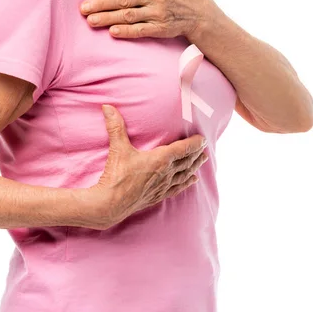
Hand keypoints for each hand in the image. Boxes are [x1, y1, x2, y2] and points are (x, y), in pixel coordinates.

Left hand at [80, 0, 212, 39]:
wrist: (198, 11)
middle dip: (101, 4)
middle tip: (83, 9)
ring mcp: (158, 13)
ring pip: (128, 16)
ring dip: (108, 18)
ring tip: (91, 21)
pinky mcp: (161, 29)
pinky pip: (140, 30)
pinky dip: (126, 31)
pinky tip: (112, 32)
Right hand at [86, 104, 208, 229]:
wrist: (111, 204)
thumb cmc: (117, 176)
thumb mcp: (118, 148)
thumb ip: (115, 126)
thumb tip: (107, 107)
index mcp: (160, 159)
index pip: (183, 149)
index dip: (195, 143)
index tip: (203, 138)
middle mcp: (166, 172)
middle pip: (187, 161)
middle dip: (196, 153)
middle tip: (205, 147)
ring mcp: (163, 186)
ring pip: (185, 174)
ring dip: (195, 166)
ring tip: (203, 160)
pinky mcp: (158, 196)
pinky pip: (177, 188)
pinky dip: (187, 183)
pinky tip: (193, 180)